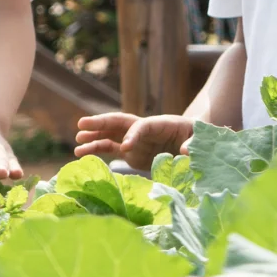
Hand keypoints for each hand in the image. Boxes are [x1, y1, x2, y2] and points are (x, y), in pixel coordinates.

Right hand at [74, 113, 194, 170]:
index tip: (125, 147)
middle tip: (82, 123)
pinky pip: (110, 148)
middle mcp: (143, 129)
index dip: (133, 135)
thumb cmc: (196, 136)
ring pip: (111, 134)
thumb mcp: (199, 137)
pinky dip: (96, 150)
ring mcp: (134, 140)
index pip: (142, 125)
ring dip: (94, 137)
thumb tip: (186, 151)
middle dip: (101, 122)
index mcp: (160, 123)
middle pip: (120, 122)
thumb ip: (194, 142)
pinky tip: (81, 154)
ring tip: (77, 143)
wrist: (191, 142)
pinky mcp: (130, 152)